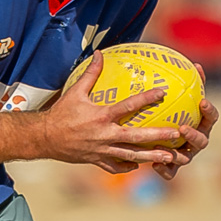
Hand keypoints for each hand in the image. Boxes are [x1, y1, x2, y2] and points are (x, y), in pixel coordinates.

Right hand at [41, 50, 180, 169]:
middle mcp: (104, 135)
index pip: (128, 106)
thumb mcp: (75, 92)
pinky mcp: (96, 160)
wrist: (44, 138)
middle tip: (177, 133)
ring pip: (131, 155)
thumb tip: (99, 54)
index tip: (163, 92)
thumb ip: (91, 74)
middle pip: (136, 137)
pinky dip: (128, 167)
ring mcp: (102, 150)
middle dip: (158, 136)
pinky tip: (139, 164)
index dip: (147, 98)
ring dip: (152, 156)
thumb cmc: (60, 113)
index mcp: (101, 116)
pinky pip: (116, 166)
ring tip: (170, 156)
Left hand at [154, 66, 217, 180]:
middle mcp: (195, 140)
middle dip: (195, 135)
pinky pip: (170, 172)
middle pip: (202, 139)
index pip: (210, 117)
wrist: (149, 137)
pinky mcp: (172, 168)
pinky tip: (154, 166)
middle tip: (183, 128)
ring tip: (167, 151)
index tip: (201, 101)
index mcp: (199, 124)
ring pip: (186, 158)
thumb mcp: (172, 99)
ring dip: (179, 154)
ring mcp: (185, 155)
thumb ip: (181, 83)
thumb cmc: (165, 113)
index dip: (209, 110)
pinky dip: (165, 170)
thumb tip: (192, 63)